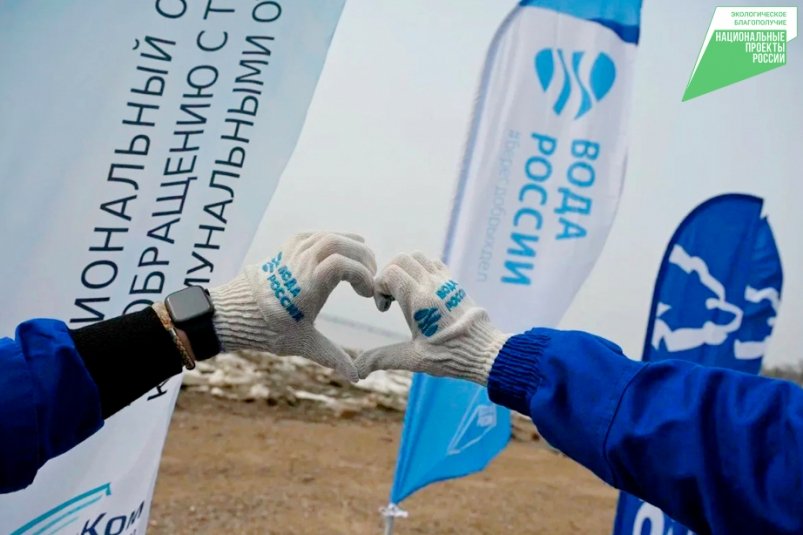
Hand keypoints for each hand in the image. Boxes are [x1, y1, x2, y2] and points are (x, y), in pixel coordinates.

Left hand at [209, 232, 376, 381]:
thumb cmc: (268, 330)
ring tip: (359, 265)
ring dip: (350, 246)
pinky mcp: (286, 248)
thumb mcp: (304, 344)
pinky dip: (332, 241)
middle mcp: (301, 263)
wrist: (234, 313)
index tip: (366, 294)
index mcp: (308, 284)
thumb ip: (333, 357)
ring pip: (329, 235)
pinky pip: (314, 235)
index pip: (343, 264)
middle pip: (341, 242)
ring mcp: (292, 252)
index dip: (363, 275)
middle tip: (370, 276)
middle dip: (363, 257)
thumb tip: (356, 377)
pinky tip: (337, 255)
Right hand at [355, 252, 508, 385]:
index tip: (384, 308)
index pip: (390, 273)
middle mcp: (432, 285)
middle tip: (391, 298)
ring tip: (405, 293)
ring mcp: (445, 282)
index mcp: (420, 301)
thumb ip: (382, 359)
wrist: (486, 353)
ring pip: (418, 257)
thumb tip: (356, 370)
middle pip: (402, 259)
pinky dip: (422, 270)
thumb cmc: (451, 357)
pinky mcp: (455, 284)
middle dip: (389, 274)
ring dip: (406, 269)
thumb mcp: (413, 359)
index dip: (379, 287)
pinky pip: (434, 263)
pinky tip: (422, 293)